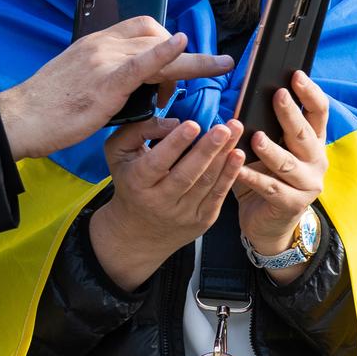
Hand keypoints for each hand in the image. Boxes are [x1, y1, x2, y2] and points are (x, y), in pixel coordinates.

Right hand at [0, 17, 234, 159]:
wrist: (21, 118)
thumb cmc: (46, 106)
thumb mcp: (76, 78)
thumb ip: (102, 74)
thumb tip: (125, 84)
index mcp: (93, 42)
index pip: (140, 27)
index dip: (166, 41)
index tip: (178, 60)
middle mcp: (101, 44)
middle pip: (154, 33)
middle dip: (182, 54)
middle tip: (193, 78)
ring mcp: (103, 60)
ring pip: (157, 48)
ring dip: (194, 59)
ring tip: (219, 68)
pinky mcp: (105, 82)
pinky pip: (140, 63)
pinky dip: (164, 53)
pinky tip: (182, 46)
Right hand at [89, 117, 244, 289]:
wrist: (137, 232)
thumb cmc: (129, 183)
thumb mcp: (118, 154)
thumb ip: (138, 131)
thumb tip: (173, 122)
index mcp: (137, 183)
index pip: (157, 162)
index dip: (175, 144)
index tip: (192, 125)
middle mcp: (160, 201)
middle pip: (187, 174)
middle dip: (207, 149)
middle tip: (222, 128)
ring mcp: (183, 213)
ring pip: (207, 183)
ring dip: (224, 156)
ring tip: (234, 132)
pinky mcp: (201, 220)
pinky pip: (218, 195)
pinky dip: (230, 174)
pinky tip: (238, 156)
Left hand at [234, 71, 329, 278]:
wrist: (267, 223)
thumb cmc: (264, 176)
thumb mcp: (265, 149)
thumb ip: (262, 126)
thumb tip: (243, 95)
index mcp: (311, 142)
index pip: (318, 112)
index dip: (309, 93)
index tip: (296, 75)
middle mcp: (316, 160)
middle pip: (303, 133)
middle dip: (290, 113)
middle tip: (278, 95)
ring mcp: (308, 184)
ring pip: (288, 163)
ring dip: (271, 149)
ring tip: (256, 137)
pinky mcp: (292, 203)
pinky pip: (271, 188)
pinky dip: (253, 177)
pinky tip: (238, 168)